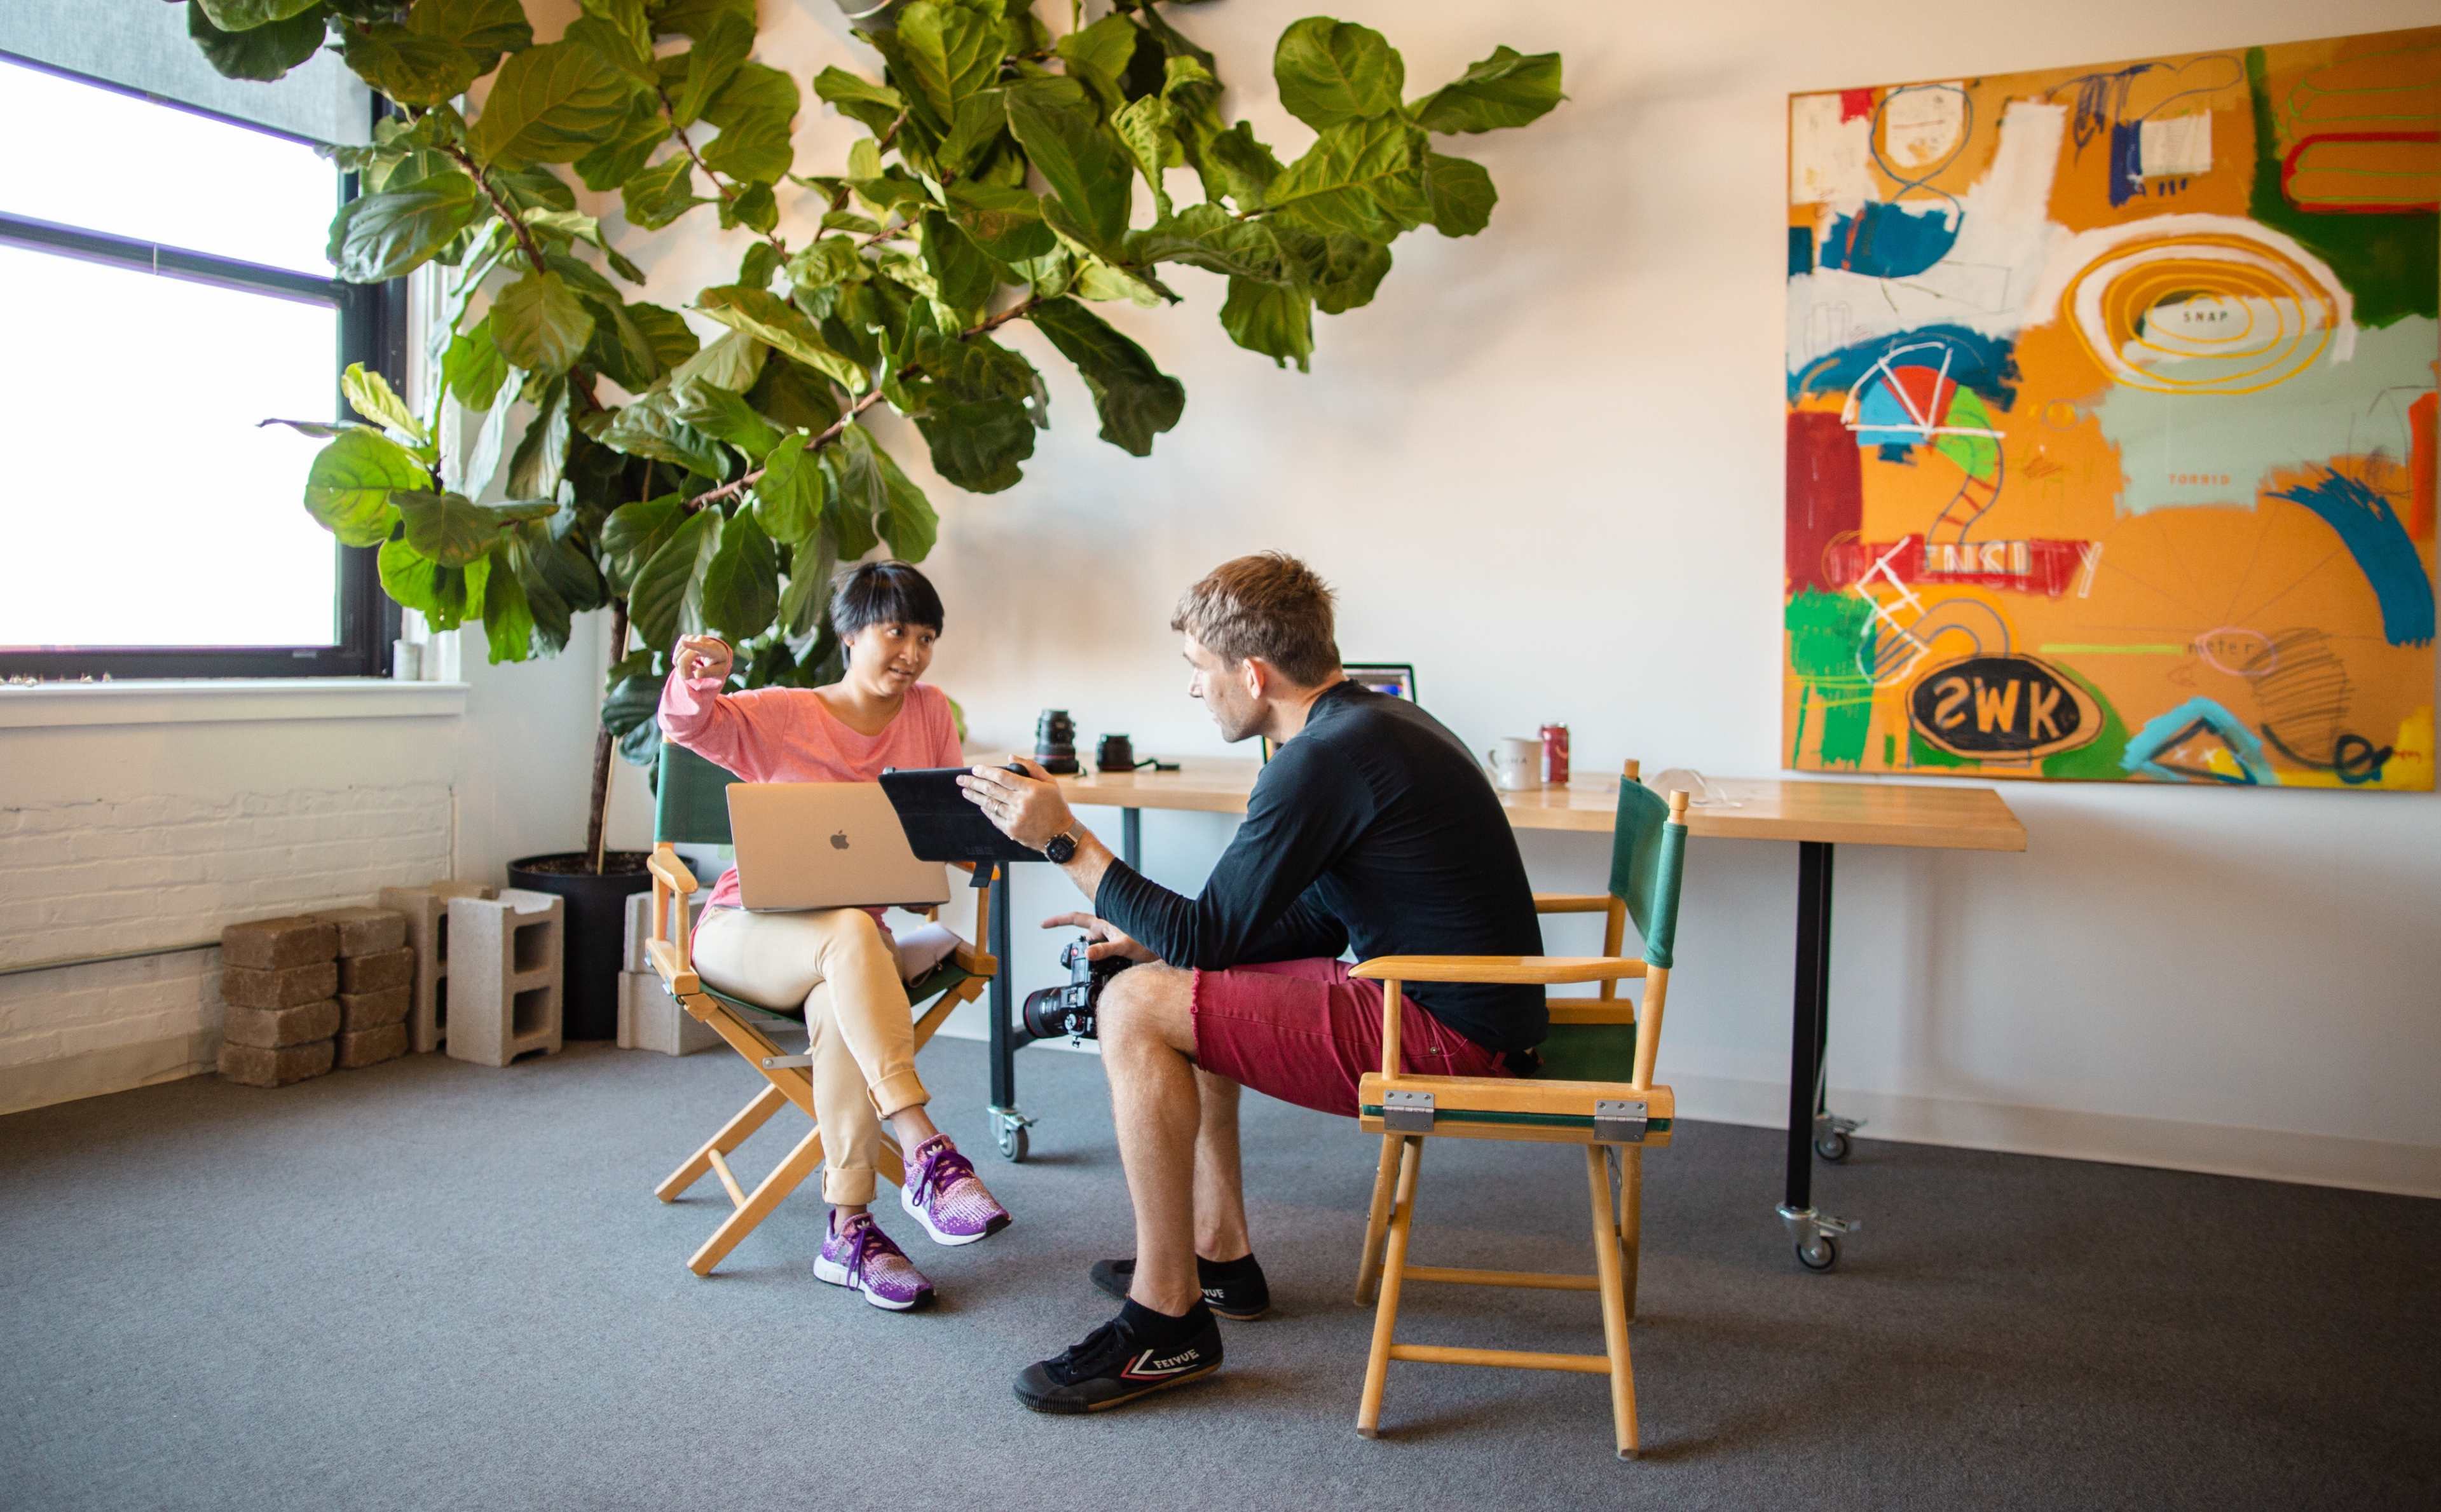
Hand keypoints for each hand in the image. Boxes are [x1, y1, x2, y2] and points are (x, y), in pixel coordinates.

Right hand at [674, 634, 732, 682]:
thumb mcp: (719, 671)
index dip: (691, 645)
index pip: (701, 647)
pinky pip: (676, 655)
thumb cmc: (718, 663)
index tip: (683, 643)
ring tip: (694, 669)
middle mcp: (701, 640)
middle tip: (692, 677)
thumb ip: (709, 673)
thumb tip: (696, 674)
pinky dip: (679, 663)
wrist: (718, 652)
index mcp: (712, 649)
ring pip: (677, 658)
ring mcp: (691, 638)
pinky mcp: (684, 638)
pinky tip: (689, 662)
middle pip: (684, 660)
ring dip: (682, 669)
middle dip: (684, 673)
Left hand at [959, 756, 1076, 849]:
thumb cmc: (1056, 806)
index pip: (1002, 776)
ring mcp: (1015, 818)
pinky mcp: (1011, 830)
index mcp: (1031, 789)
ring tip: (965, 791)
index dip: (986, 771)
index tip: (975, 769)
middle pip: (991, 790)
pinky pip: (994, 818)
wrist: (1061, 835)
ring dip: (975, 797)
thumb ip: (1031, 767)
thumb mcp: (1050, 783)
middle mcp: (1021, 803)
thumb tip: (1010, 757)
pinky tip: (981, 804)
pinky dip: (986, 810)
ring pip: (989, 804)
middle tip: (961, 779)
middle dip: (973, 783)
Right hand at [1042, 911, 1153, 964]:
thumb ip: (1105, 950)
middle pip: (1084, 935)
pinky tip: (1108, 971)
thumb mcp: (1124, 946)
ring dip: (1094, 956)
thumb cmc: (1151, 938)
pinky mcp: (1121, 945)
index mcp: (1104, 923)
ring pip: (1095, 945)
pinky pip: (1105, 952)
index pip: (1076, 919)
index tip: (1043, 924)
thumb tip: (1087, 953)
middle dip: (1079, 946)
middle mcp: (1107, 927)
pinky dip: (1102, 961)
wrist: (1170, 942)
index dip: (1058, 921)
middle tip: (1075, 961)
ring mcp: (1113, 936)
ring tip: (1100, 968)